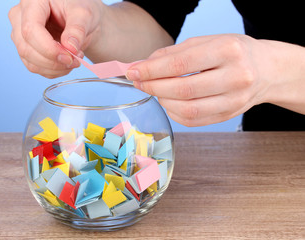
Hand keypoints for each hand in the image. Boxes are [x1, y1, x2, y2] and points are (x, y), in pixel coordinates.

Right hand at [8, 0, 102, 77]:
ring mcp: (21, 36)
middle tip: (76, 60)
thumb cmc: (79, 8)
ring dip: (56, 68)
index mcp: (32, 3)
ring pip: (31, 63)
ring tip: (75, 60)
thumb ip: (77, 29)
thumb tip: (70, 48)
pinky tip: (67, 63)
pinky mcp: (27, 50)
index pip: (30, 30)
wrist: (81, 18)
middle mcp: (20, 19)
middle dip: (54, 61)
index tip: (69, 57)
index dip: (49, 49)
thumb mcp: (84, 13)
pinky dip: (54, 71)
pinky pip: (36, 68)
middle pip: (27, 49)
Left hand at [126, 34, 275, 126]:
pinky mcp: (228, 116)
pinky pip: (193, 120)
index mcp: (228, 51)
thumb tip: (143, 66)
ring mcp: (234, 101)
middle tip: (139, 82)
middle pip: (182, 90)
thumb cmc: (233, 52)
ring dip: (163, 101)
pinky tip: (170, 101)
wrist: (265, 70)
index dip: (151, 70)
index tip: (133, 71)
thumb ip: (173, 53)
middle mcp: (235, 77)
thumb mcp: (205, 42)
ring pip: (187, 109)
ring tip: (156, 91)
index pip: (180, 64)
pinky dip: (174, 112)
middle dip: (154, 87)